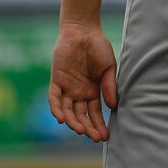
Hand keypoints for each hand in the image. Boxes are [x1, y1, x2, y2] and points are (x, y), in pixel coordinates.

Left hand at [49, 22, 117, 141]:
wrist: (84, 30)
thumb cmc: (98, 47)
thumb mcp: (109, 68)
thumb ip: (109, 86)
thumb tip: (113, 106)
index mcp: (93, 91)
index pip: (95, 113)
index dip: (99, 125)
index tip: (105, 136)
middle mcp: (79, 93)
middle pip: (81, 116)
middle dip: (87, 128)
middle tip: (95, 137)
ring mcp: (67, 88)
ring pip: (68, 111)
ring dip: (73, 122)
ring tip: (80, 131)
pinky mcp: (56, 81)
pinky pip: (54, 99)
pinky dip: (57, 109)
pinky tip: (61, 119)